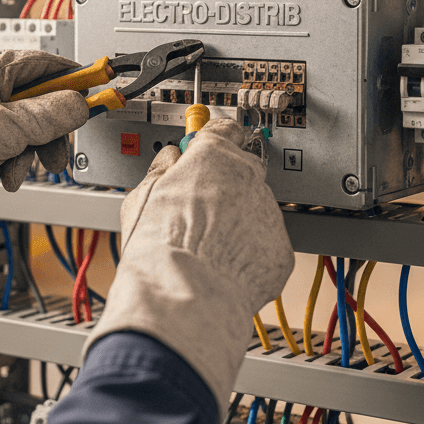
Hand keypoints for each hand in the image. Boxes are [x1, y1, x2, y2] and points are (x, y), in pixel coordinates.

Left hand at [0, 51, 88, 279]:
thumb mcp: (7, 128)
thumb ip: (50, 116)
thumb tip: (79, 105)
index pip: (40, 64)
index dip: (70, 79)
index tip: (93, 88)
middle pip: (34, 103)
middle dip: (48, 132)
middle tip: (59, 150)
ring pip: (21, 129)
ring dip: (29, 154)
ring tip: (22, 171)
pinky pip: (4, 147)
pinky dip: (11, 163)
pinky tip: (5, 177)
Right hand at [84, 118, 294, 414]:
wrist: (184, 295)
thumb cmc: (159, 247)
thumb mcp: (142, 194)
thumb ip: (162, 168)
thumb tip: (170, 159)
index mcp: (214, 155)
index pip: (223, 128)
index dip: (213, 139)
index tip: (207, 146)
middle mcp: (248, 176)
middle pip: (241, 171)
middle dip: (224, 186)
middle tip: (199, 210)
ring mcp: (269, 213)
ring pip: (255, 210)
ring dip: (238, 222)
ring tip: (208, 249)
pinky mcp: (281, 250)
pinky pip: (265, 245)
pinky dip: (250, 254)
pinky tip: (224, 267)